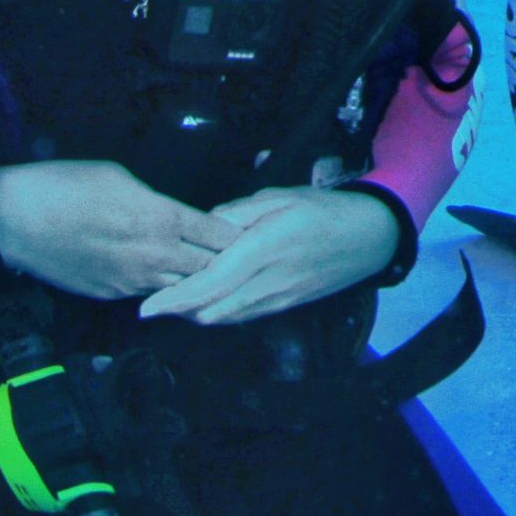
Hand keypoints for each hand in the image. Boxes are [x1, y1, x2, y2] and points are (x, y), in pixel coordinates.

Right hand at [0, 160, 241, 300]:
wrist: (17, 220)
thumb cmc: (69, 186)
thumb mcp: (122, 178)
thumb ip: (157, 202)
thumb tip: (174, 215)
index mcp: (162, 219)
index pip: (218, 235)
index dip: (237, 236)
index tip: (250, 235)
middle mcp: (153, 256)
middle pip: (208, 268)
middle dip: (224, 262)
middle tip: (235, 255)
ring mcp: (131, 281)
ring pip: (181, 286)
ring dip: (194, 278)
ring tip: (205, 268)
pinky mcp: (110, 295)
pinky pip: (148, 292)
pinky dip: (163, 285)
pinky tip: (166, 275)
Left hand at [136, 187, 398, 326]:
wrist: (370, 238)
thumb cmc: (325, 211)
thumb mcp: (281, 197)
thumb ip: (237, 213)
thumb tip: (203, 226)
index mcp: (265, 249)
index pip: (211, 283)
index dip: (175, 299)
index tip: (145, 308)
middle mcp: (268, 282)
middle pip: (210, 309)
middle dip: (178, 310)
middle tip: (154, 299)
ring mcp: (276, 300)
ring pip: (222, 318)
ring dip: (195, 312)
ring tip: (176, 297)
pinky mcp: (283, 308)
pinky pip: (240, 317)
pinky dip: (217, 311)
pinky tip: (209, 297)